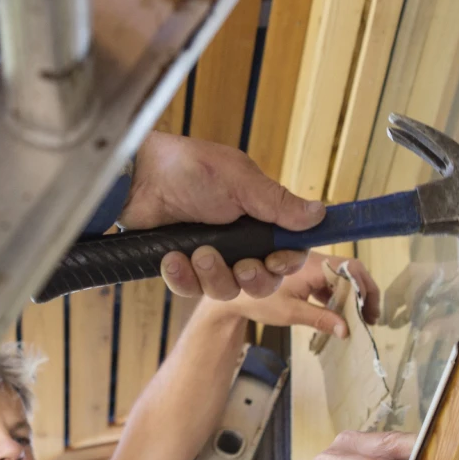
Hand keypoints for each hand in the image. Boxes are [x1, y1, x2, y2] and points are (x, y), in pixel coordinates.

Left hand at [119, 132, 325, 300]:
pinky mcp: (181, 268)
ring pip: (226, 290)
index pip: (287, 253)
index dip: (286, 263)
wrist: (139, 177)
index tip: (277, 260)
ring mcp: (208, 257)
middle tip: (243, 265)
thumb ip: (278, 203)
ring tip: (198, 252)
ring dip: (214, 275)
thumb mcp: (239, 181)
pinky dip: (182, 278)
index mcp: (258, 219)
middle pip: (261, 282)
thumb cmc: (188, 169)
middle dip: (254, 278)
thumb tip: (319, 214)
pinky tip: (172, 259)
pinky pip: (190, 290)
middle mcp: (237, 242)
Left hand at [201, 252, 380, 335]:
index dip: (367, 290)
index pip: (352, 269)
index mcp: (311, 262)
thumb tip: (347, 330)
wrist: (224, 297)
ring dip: (345, 298)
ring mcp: (302, 265)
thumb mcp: (288, 312)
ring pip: (333, 279)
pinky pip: (320, 281)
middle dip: (359, 297)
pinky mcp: (296, 272)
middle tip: (366, 322)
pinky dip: (329, 296)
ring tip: (353, 322)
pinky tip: (332, 313)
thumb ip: (319, 318)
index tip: (371, 314)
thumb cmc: (251, 301)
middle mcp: (309, 259)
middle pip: (345, 274)